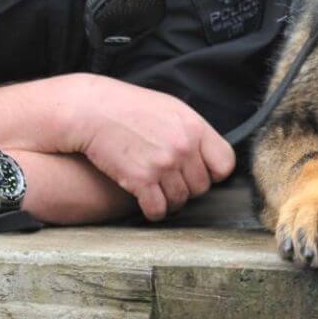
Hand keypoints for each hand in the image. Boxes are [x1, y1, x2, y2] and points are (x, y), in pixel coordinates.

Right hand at [59, 76, 234, 220]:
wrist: (92, 110)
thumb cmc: (130, 107)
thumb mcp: (170, 109)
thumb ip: (192, 132)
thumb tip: (207, 155)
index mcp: (194, 127)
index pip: (224, 164)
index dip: (214, 173)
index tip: (201, 173)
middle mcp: (183, 147)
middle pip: (201, 187)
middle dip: (187, 187)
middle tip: (170, 180)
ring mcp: (163, 164)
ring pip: (180, 201)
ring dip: (169, 200)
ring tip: (157, 190)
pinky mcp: (140, 180)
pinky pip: (158, 210)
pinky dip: (153, 211)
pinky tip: (146, 202)